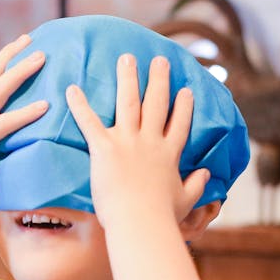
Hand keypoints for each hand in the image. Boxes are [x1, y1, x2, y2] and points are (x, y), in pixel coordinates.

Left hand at [65, 55, 208, 225]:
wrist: (140, 221)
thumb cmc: (161, 217)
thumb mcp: (185, 200)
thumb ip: (197, 185)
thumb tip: (208, 174)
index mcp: (169, 154)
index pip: (179, 124)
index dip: (183, 106)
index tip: (186, 90)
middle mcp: (150, 141)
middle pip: (157, 103)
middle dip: (158, 80)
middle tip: (159, 60)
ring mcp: (128, 141)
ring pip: (128, 101)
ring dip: (128, 78)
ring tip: (127, 58)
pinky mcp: (105, 148)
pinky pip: (89, 122)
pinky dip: (79, 104)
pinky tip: (71, 88)